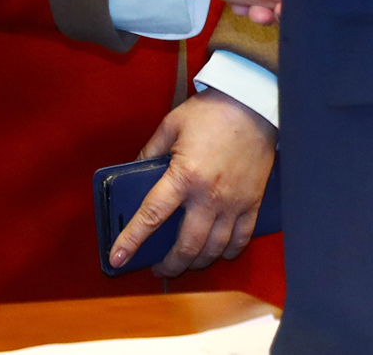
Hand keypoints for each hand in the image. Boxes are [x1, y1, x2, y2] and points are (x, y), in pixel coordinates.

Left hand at [108, 86, 276, 276]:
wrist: (255, 103)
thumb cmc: (214, 111)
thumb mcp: (172, 125)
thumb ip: (150, 151)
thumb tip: (135, 169)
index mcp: (184, 176)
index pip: (151, 216)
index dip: (131, 240)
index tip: (117, 258)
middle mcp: (209, 196)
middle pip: (186, 246)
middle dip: (170, 265)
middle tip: (158, 268)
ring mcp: (233, 203)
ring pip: (213, 249)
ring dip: (196, 262)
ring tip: (185, 263)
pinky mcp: (252, 202)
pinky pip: (241, 239)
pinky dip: (228, 252)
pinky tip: (217, 253)